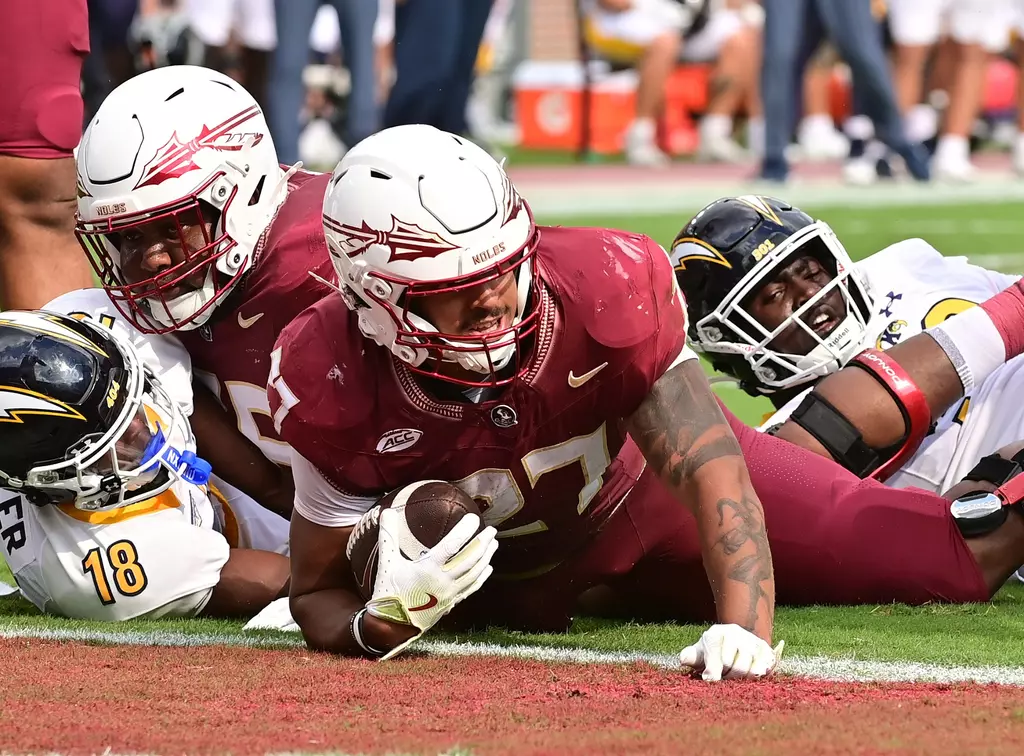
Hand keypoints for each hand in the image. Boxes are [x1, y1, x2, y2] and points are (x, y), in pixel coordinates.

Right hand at [366, 508, 496, 659]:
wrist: (391, 626)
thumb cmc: (388, 594)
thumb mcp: (387, 563)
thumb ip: (388, 537)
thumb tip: (387, 512)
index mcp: (428, 569)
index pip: (452, 546)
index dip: (464, 531)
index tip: (474, 519)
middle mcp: (442, 581)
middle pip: (469, 559)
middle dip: (483, 543)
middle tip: (492, 530)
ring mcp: (449, 594)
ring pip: (474, 574)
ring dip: (486, 558)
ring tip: (494, 544)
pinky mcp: (451, 603)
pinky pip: (471, 588)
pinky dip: (481, 577)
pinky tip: (488, 569)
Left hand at [679, 624, 784, 680]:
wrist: (731, 641)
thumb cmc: (711, 653)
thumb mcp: (698, 654)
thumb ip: (690, 656)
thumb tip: (684, 659)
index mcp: (715, 633)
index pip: (716, 653)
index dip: (713, 670)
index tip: (710, 680)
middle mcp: (734, 632)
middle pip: (735, 665)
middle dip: (728, 677)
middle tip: (724, 677)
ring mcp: (751, 639)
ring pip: (751, 669)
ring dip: (743, 678)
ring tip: (735, 675)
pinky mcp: (765, 648)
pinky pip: (767, 666)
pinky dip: (760, 674)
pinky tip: (753, 675)